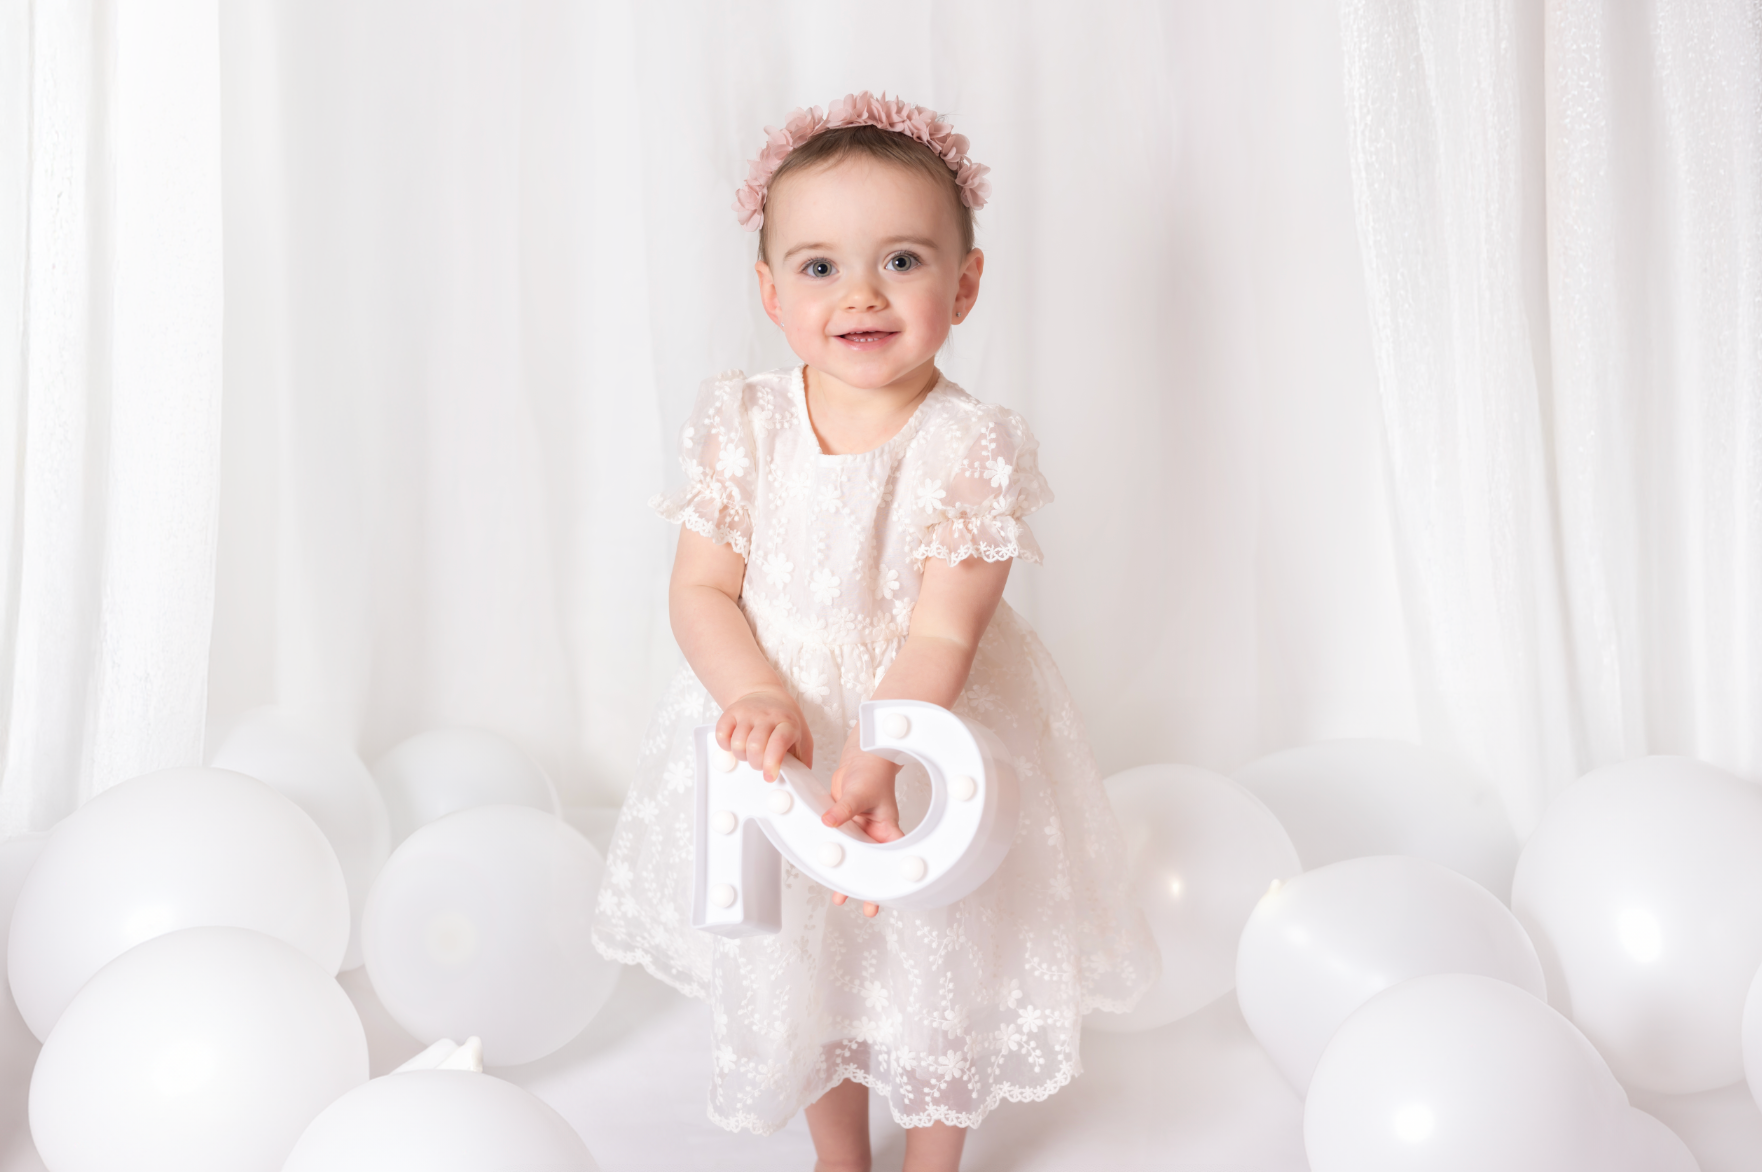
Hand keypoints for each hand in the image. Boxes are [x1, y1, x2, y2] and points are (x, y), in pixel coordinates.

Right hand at [716, 689, 813, 780]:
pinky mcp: (731, 712)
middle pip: (755, 746)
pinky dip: (725, 745)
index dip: (772, 762)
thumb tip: (799, 783)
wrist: (766, 695)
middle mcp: (767, 716)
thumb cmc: (785, 721)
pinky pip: (721, 734)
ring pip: (738, 743)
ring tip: (749, 752)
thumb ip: (802, 761)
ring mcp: (748, 712)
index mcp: (788, 723)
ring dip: (742, 756)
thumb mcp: (802, 738)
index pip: (779, 742)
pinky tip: (735, 744)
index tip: (769, 777)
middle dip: (756, 763)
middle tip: (761, 763)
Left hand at [823, 739, 903, 916]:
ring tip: (839, 896)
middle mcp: (874, 832)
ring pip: (853, 856)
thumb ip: (844, 810)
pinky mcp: (844, 822)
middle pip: (872, 864)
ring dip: (846, 873)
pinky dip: (833, 853)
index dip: (890, 878)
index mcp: (887, 828)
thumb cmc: (872, 771)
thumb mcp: (859, 792)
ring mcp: (859, 828)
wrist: (861, 754)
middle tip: (868, 908)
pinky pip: (839, 842)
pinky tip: (825, 866)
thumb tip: (829, 822)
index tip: (885, 896)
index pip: (892, 858)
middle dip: (868, 885)